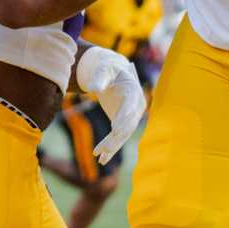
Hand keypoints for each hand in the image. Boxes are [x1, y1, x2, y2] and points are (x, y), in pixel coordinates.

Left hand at [75, 46, 145, 162]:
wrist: (112, 72)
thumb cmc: (107, 68)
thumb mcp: (103, 69)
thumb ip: (99, 78)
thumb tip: (93, 89)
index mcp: (133, 92)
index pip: (129, 107)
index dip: (124, 118)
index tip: (116, 129)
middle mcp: (135, 106)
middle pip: (127, 124)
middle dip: (117, 137)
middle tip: (106, 148)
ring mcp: (130, 116)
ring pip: (122, 134)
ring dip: (112, 146)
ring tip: (100, 157)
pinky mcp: (122, 122)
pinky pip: (117, 137)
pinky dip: (109, 147)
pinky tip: (101, 158)